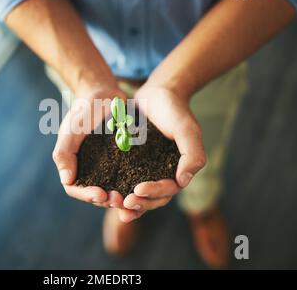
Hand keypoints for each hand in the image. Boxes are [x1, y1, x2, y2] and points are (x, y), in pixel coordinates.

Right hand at [52, 83, 127, 207]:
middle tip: (120, 200)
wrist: (104, 95)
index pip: (75, 188)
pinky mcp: (122, 162)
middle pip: (95, 194)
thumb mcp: (72, 129)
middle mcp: (88, 169)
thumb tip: (67, 180)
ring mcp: (106, 167)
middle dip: (107, 200)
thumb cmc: (84, 110)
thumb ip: (65, 153)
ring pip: (111, 190)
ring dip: (120, 197)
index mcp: (72, 164)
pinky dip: (132, 186)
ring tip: (131, 197)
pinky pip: (127, 178)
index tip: (101, 194)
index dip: (86, 195)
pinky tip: (143, 187)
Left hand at [117, 82, 205, 221]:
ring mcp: (147, 170)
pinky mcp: (131, 163)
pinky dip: (117, 189)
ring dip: (127, 203)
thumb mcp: (187, 129)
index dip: (153, 193)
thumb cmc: (175, 110)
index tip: (137, 190)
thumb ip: (191, 155)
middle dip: (138, 204)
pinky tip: (104, 192)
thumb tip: (183, 182)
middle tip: (123, 203)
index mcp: (178, 171)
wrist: (158, 93)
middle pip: (152, 198)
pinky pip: (124, 180)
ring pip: (138, 194)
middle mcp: (163, 174)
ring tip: (113, 203)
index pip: (167, 190)